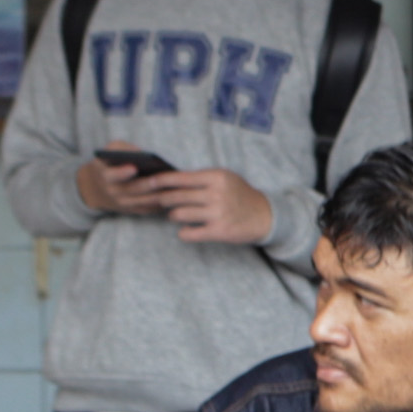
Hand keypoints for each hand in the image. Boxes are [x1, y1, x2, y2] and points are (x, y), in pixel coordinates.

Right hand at [77, 153, 175, 216]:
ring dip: (162, 194)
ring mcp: (125, 204)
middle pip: (135, 189)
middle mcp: (114, 193)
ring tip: (178, 184)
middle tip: (166, 176)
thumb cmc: (110, 163)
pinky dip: (164, 201)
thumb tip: (142, 154)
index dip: (122, 173)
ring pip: (146, 200)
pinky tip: (177, 192)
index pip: (112, 175)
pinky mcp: (135, 211)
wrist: (98, 187)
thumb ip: (123, 149)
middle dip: (151, 183)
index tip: (133, 167)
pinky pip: (152, 208)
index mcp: (106, 176)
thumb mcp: (111, 151)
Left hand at [144, 166, 274, 245]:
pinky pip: (188, 234)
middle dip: (164, 200)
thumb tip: (168, 179)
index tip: (148, 182)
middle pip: (175, 196)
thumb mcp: (224, 178)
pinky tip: (188, 230)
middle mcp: (217, 194)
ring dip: (173, 216)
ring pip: (178, 215)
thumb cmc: (238, 194)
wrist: (264, 216)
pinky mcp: (219, 231)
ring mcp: (218, 213)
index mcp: (217, 177)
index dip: (161, 180)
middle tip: (162, 201)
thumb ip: (200, 178)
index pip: (181, 178)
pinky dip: (184, 233)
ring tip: (177, 215)